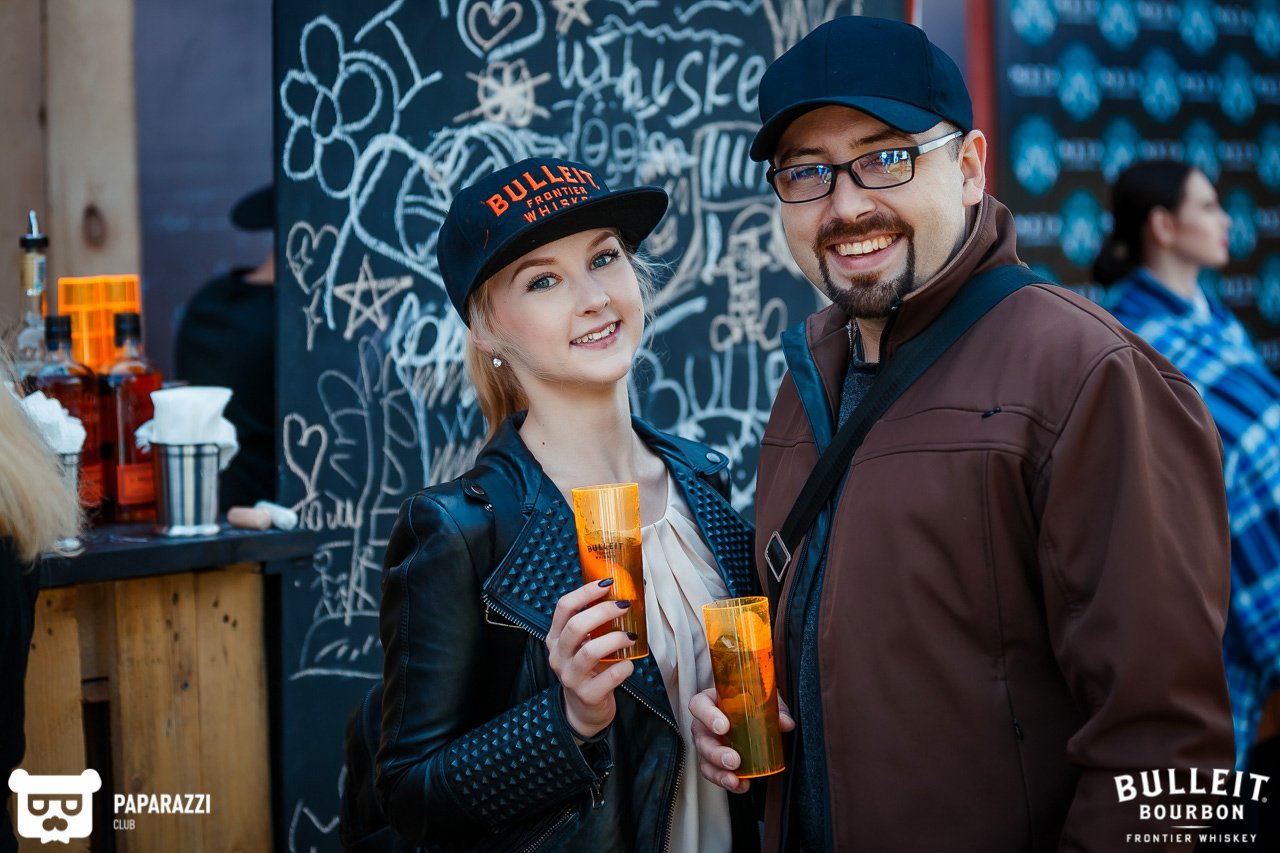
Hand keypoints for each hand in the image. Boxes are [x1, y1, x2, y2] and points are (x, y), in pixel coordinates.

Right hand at [546, 579, 637, 739]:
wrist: (584, 709)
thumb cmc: (588, 669)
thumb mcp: (582, 644)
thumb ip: (593, 624)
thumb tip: (621, 594)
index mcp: (555, 638)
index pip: (564, 607)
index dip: (585, 592)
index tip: (607, 583)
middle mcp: (558, 656)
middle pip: (576, 626)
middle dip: (603, 612)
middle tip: (625, 606)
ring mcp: (570, 677)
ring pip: (589, 651)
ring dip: (615, 639)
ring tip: (631, 637)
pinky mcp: (587, 695)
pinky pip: (608, 678)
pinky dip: (623, 668)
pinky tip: (630, 664)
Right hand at [690, 689, 795, 792]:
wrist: (752, 714)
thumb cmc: (751, 702)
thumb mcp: (764, 699)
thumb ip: (776, 708)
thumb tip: (785, 723)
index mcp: (711, 702)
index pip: (699, 705)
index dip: (708, 716)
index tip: (724, 727)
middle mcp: (704, 724)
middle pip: (701, 739)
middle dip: (716, 753)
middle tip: (734, 760)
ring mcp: (707, 745)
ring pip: (705, 761)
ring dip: (719, 772)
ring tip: (734, 779)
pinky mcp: (713, 763)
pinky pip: (715, 774)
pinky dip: (728, 782)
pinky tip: (741, 785)